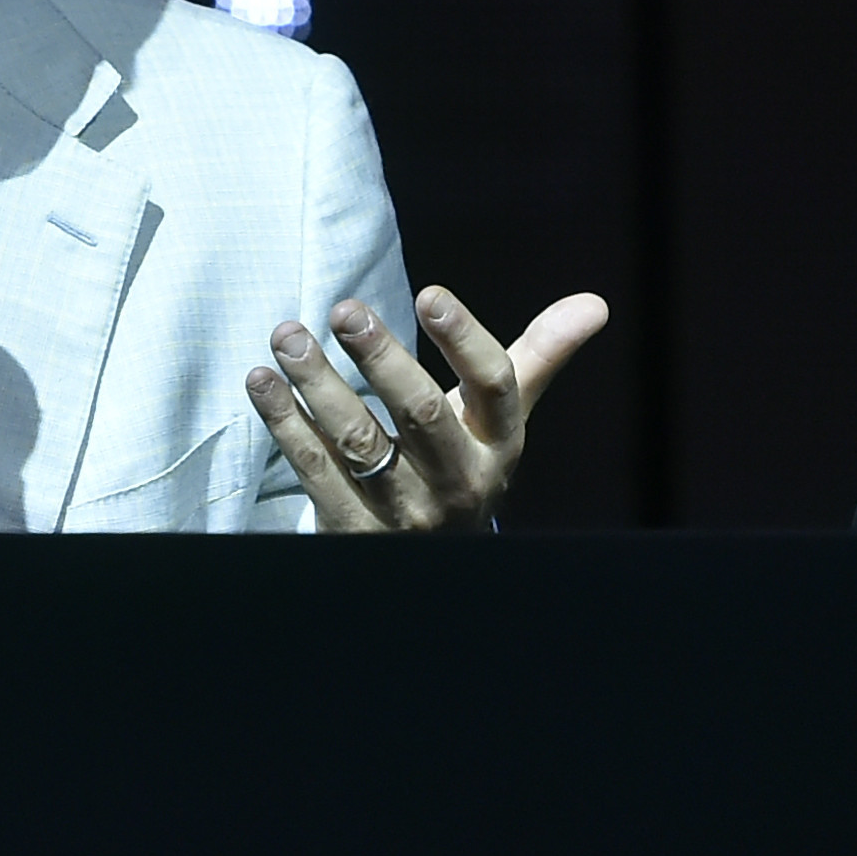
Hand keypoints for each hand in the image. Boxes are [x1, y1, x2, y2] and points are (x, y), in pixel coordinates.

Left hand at [246, 287, 607, 533]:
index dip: (465, 341)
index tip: (429, 295)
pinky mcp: (354, 532)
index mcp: (498, 445)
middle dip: (381, 359)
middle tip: (344, 308)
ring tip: (287, 335)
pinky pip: (316, 472)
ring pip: (359, 443)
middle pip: (422, 415)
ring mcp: (405, 513)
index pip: (494, 388)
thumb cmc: (463, 463)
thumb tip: (595, 303)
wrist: (433, 560)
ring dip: (318, 385)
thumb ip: (539, 356)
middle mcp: (458, 482)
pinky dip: (285, 424)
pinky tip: (262, 381)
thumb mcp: (501, 419)